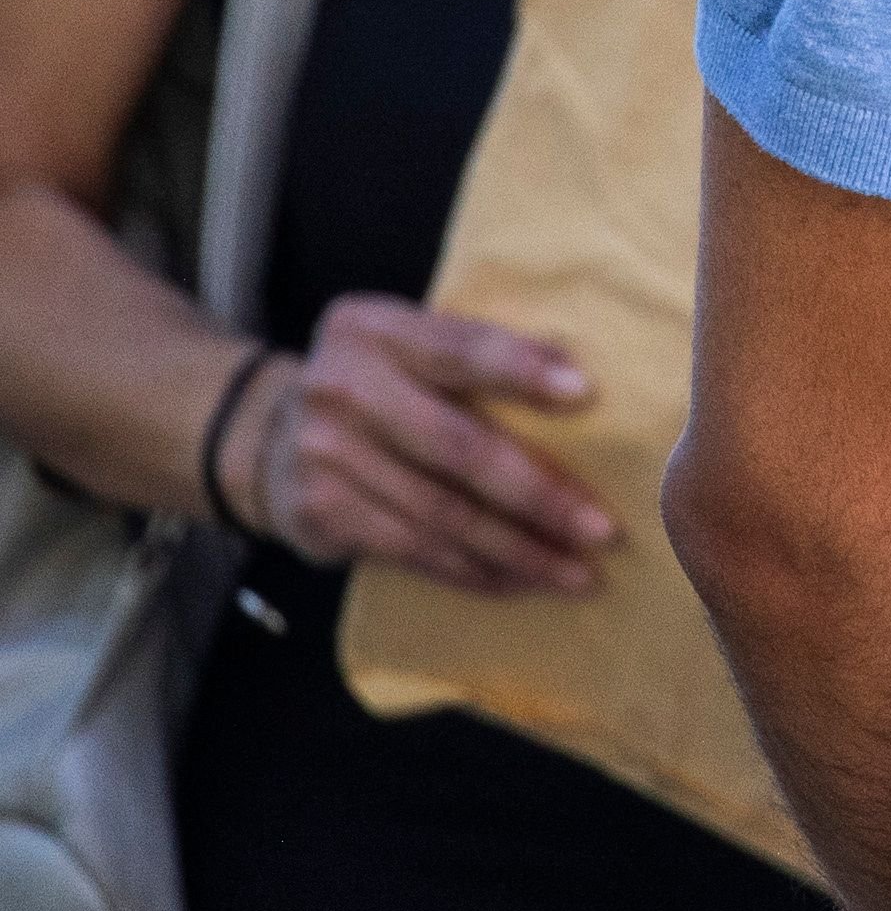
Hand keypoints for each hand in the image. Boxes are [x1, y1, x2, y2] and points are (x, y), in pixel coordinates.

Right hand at [238, 294, 616, 595]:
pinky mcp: (320, 514)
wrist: (267, 438)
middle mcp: (341, 387)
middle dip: (540, 494)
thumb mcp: (410, 348)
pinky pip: (415, 550)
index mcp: (372, 329)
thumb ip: (473, 355)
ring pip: (443, 513)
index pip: (459, 348)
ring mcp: (324, 454)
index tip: (585, 393)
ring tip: (579, 572)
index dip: (520, 369)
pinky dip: (475, 571)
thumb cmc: (380, 387)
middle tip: (603, 528)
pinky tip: (521, 582)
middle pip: (459, 447)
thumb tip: (581, 384)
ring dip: (519, 549)